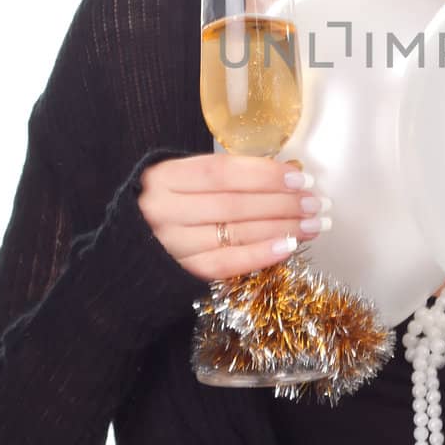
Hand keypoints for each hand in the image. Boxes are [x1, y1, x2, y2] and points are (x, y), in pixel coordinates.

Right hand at [136, 153, 331, 280]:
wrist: (129, 253)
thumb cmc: (169, 206)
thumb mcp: (183, 181)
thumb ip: (223, 177)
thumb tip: (286, 174)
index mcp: (165, 176)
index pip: (222, 172)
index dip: (264, 174)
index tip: (300, 176)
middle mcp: (164, 209)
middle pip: (233, 204)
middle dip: (282, 203)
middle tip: (315, 202)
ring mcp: (171, 243)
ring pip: (234, 233)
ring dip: (281, 228)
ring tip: (312, 224)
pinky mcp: (181, 272)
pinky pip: (226, 264)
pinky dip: (261, 255)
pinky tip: (288, 246)